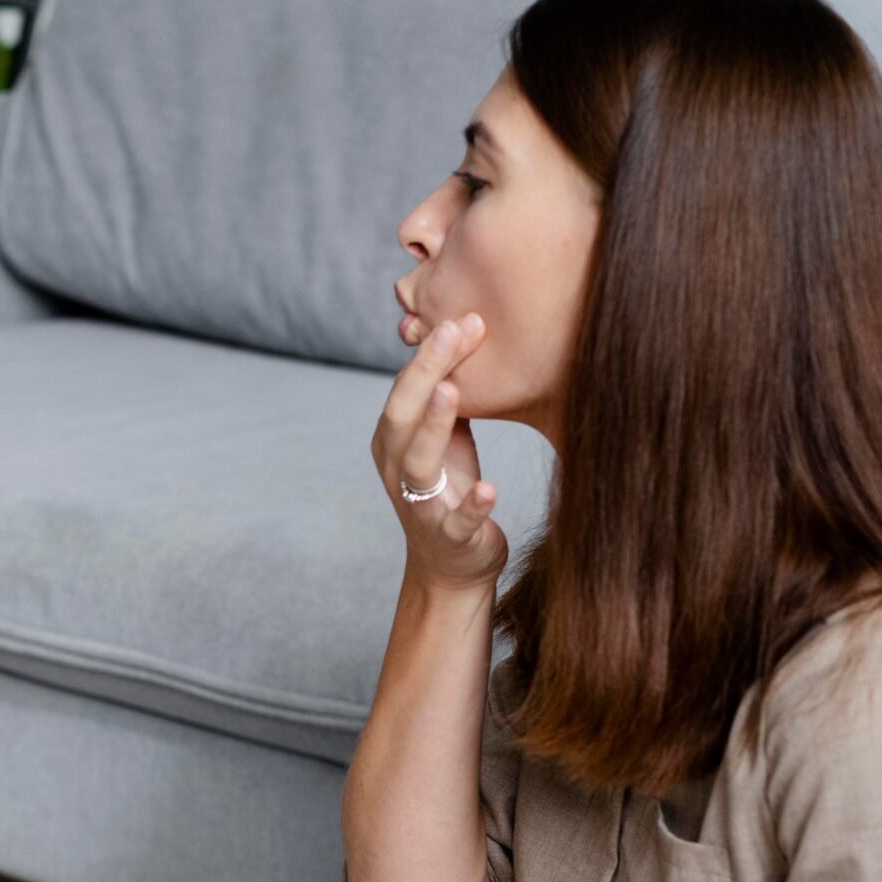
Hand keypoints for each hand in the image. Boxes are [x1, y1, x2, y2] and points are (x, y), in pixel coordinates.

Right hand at [371, 313, 507, 593]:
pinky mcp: (446, 537)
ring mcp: (418, 504)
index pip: (405, 389)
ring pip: (416, 463)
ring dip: (433, 426)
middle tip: (455, 331)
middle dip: (426, 371)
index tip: (464, 317)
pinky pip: (454, 521)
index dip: (430, 353)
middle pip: (400, 416)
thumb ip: (446, 394)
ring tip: (453, 391)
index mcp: (392, 441)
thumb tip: (463, 330)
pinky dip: (471, 506)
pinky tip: (490, 490)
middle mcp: (396, 469)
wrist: (451, 564)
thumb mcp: (445, 437)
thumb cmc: (450, 490)